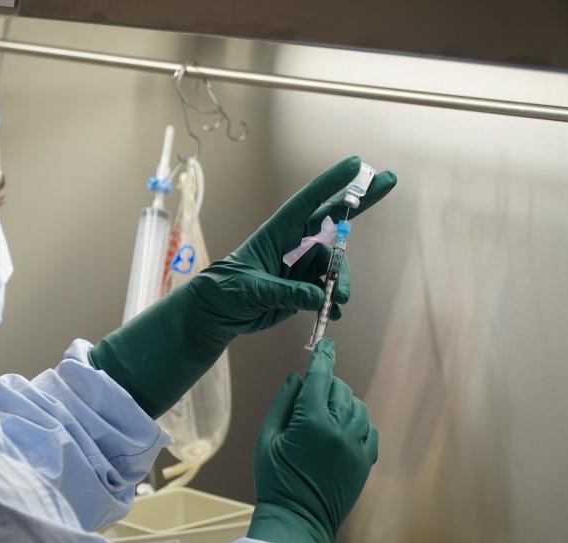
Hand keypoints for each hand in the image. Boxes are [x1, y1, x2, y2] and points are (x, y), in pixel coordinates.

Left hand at [200, 155, 395, 329]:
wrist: (219, 313)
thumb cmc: (226, 290)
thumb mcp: (252, 289)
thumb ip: (285, 292)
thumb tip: (317, 297)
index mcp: (278, 232)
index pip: (309, 201)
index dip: (332, 182)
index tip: (357, 164)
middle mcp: (294, 244)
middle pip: (333, 220)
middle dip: (360, 201)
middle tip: (389, 180)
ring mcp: (301, 266)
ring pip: (334, 266)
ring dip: (341, 281)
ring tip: (338, 301)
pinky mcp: (303, 288)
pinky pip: (326, 291)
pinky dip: (331, 301)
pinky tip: (332, 314)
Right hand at [246, 338, 378, 542]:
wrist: (298, 521)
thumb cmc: (275, 480)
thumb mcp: (266, 439)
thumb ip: (283, 404)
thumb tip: (297, 379)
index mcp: (312, 423)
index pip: (319, 377)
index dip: (322, 356)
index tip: (325, 343)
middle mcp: (339, 430)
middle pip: (339, 389)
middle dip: (325, 384)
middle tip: (309, 395)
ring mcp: (357, 447)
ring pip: (357, 406)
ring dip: (342, 401)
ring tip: (324, 413)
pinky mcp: (366, 462)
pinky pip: (369, 428)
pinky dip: (358, 421)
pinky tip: (343, 428)